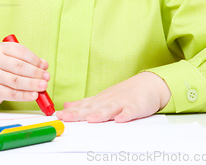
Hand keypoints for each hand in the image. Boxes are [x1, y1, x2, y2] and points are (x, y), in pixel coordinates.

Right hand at [0, 42, 49, 106]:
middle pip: (19, 66)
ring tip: (43, 86)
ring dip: (32, 84)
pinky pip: (11, 93)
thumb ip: (26, 60)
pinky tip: (33, 95)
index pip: (20, 51)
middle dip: (35, 72)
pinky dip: (24, 95)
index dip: (35, 59)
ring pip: (15, 80)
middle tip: (46, 77)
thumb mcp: (9, 58)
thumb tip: (44, 65)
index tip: (44, 66)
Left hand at [56, 72, 170, 122]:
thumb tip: (66, 106)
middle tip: (65, 117)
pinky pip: (131, 111)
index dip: (70, 112)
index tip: (57, 115)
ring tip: (90, 119)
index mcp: (100, 100)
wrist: (147, 85)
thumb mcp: (101, 97)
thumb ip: (85, 103)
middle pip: (92, 108)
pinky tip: (120, 120)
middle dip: (78, 113)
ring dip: (100, 114)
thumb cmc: (123, 94)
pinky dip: (126, 115)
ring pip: (110, 108)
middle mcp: (108, 100)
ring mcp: (122, 102)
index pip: (82, 106)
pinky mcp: (136, 106)